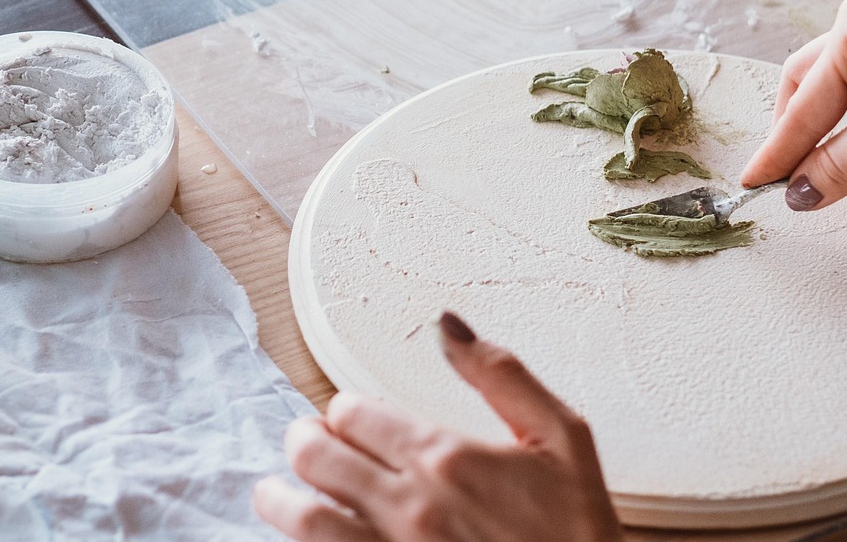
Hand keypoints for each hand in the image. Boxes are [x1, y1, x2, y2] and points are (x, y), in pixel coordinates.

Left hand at [254, 312, 621, 541]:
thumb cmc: (576, 528)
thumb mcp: (562, 435)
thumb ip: (501, 374)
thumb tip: (449, 326)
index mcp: (446, 457)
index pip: (357, 415)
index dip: (345, 409)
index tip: (348, 414)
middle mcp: (409, 507)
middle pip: (320, 462)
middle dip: (304, 443)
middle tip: (301, 440)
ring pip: (307, 524)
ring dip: (280, 502)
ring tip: (271, 492)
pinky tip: (304, 539)